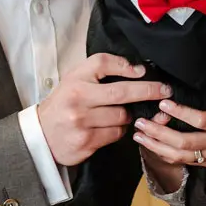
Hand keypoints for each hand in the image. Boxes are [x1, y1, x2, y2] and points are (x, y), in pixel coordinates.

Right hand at [37, 53, 171, 167]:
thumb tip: (136, 70)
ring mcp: (82, 123)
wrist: (40, 136)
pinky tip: (108, 127)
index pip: (102, 63)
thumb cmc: (63, 104)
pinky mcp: (87, 142)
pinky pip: (116, 134)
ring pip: (122, 117)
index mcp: (75, 80)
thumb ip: (100, 71)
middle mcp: (78, 99)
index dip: (125, 65)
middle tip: (164, 90)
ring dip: (127, 116)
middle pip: (121, 92)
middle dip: (148, 91)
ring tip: (117, 114)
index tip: (142, 71)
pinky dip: (118, 130)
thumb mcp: (74, 80)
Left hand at [133, 100, 205, 169]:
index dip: (181, 113)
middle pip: (184, 141)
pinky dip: (164, 155)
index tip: (164, 102)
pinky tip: (149, 146)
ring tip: (138, 135)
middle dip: (160, 132)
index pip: (201, 120)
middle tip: (141, 121)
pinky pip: (182, 162)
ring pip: (180, 155)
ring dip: (156, 145)